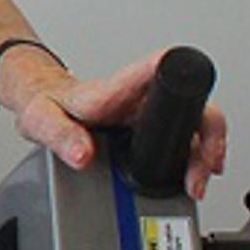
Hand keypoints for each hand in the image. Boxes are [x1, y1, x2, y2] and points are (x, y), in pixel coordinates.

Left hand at [6, 48, 228, 200]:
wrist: (41, 101)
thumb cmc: (45, 104)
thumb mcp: (42, 120)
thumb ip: (61, 136)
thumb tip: (82, 155)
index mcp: (114, 90)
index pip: (153, 70)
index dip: (178, 74)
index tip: (195, 92)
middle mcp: (138, 96)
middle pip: (190, 102)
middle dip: (207, 133)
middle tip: (206, 165)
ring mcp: (147, 110)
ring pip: (194, 120)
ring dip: (205, 149)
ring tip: (198, 179)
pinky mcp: (149, 124)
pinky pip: (184, 134)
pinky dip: (196, 153)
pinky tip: (194, 172)